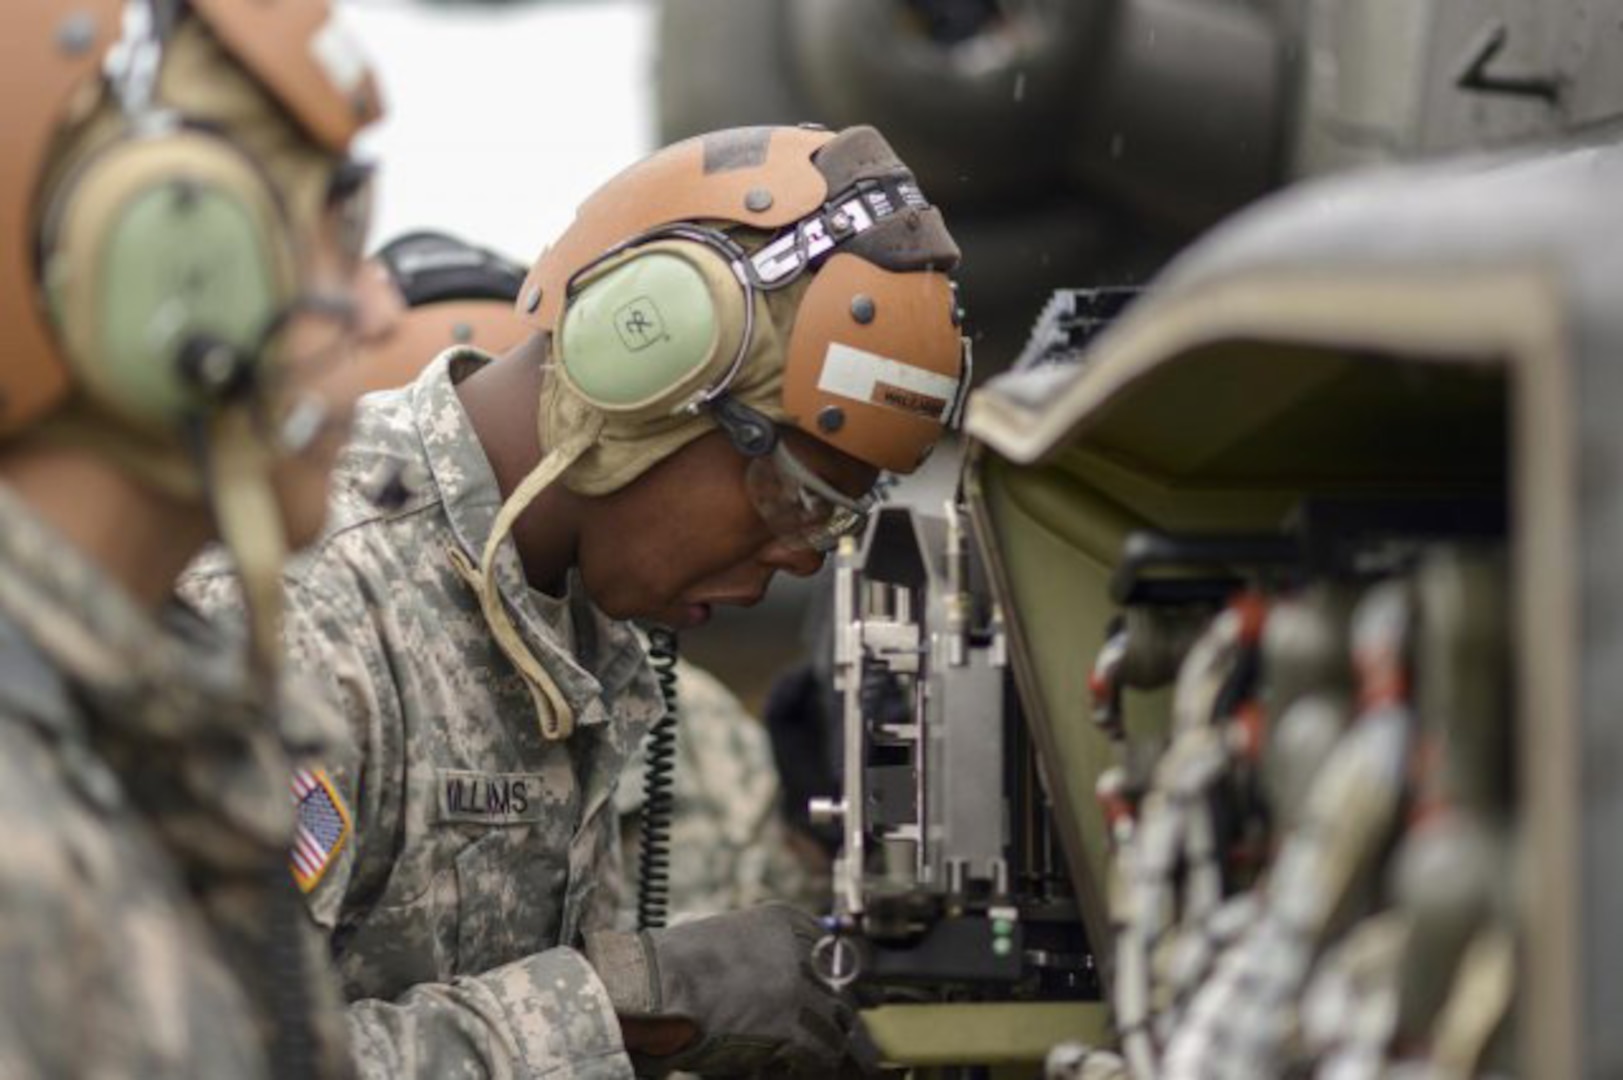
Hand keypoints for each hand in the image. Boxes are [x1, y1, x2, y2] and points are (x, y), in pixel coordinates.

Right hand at [586, 903, 864, 1076]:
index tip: (825, 1002)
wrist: (655, 988)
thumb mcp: (727, 940)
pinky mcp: (794, 1025)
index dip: (825, 984)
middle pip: (836, 990)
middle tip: (816, 1034)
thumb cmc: (676, 967)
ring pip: (834, 1024)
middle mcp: (801, 947)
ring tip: (805, 1056)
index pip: (831, 954)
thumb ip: (761, 954)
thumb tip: (775, 981)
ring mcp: (801, 986)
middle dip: (827, 1015)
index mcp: (785, 920)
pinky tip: (790, 1066)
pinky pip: (821, 1053)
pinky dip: (811, 1064)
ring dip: (821, 1043)